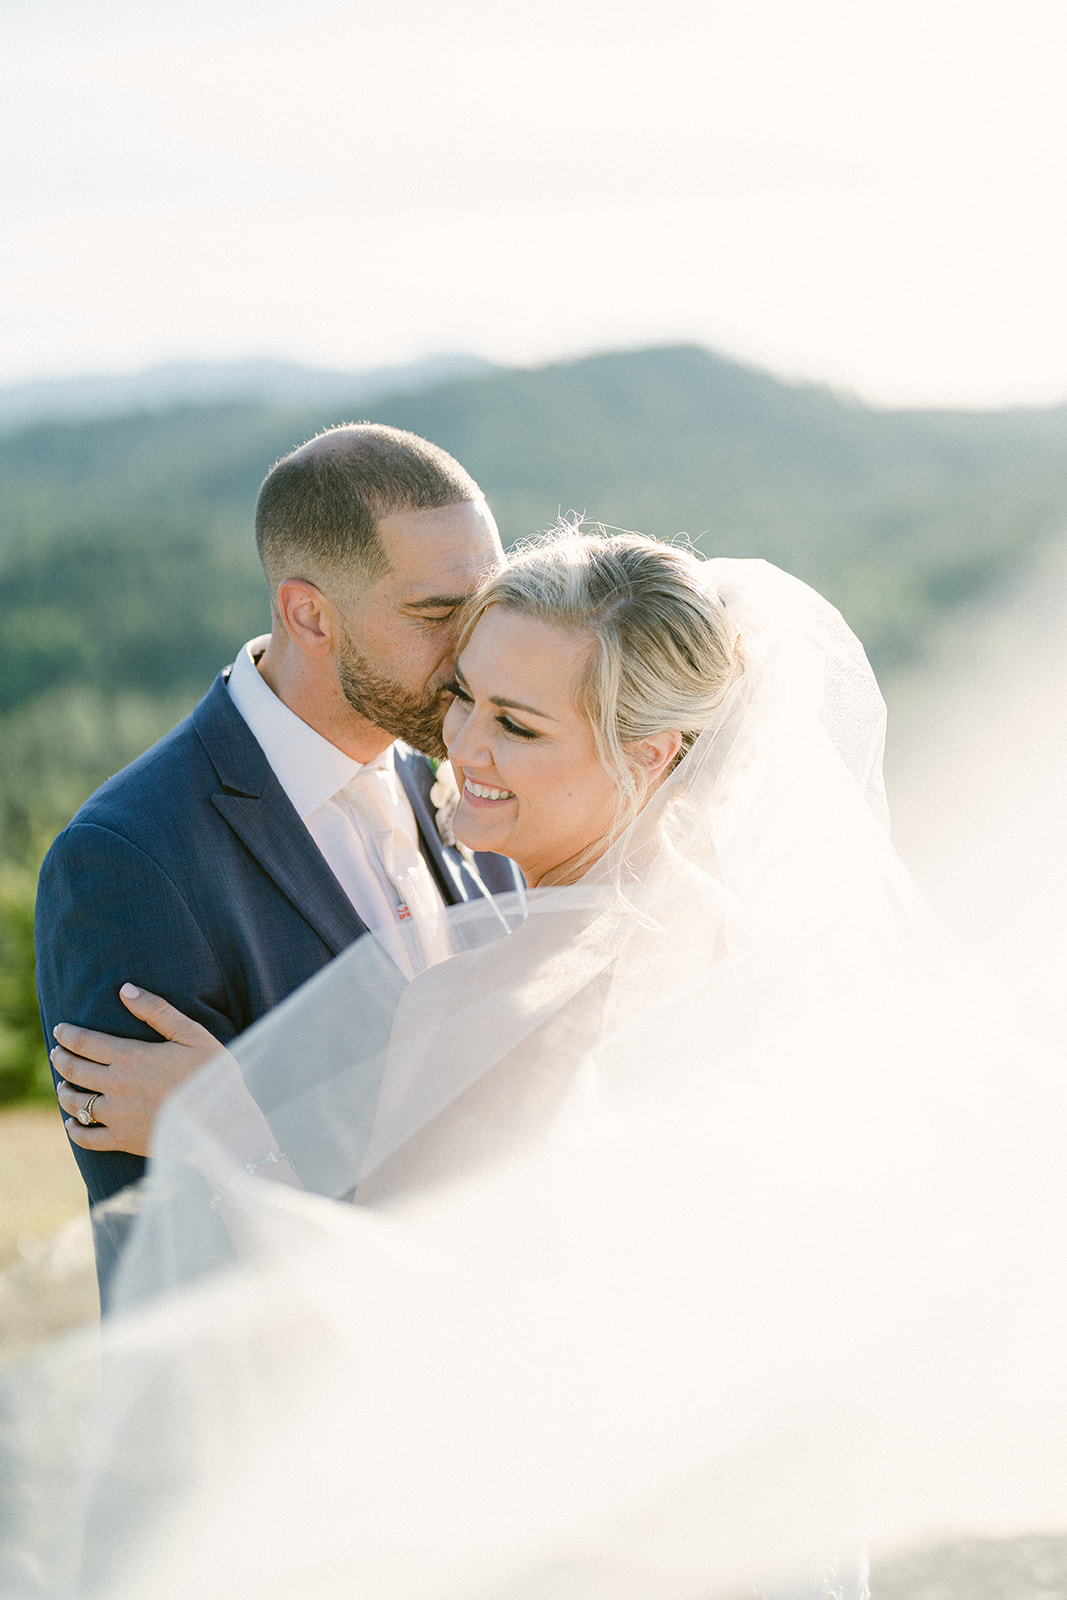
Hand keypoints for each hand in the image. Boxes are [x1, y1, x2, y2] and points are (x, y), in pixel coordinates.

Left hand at [53, 984, 229, 1157]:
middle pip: (74, 1069)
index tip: (60, 1029)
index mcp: (131, 1056)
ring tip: (62, 1085)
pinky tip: (72, 1123)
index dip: (68, 1034)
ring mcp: (117, 1115)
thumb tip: (125, 989)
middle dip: (60, 1058)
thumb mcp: (191, 1034)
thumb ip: (157, 1011)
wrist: (222, 1122)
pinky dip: (75, 1129)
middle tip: (56, 1052)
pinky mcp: (123, 1140)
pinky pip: (87, 1137)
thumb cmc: (211, 1075)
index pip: (85, 1042)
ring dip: (63, 1091)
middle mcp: (116, 1085)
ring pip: (74, 1102)